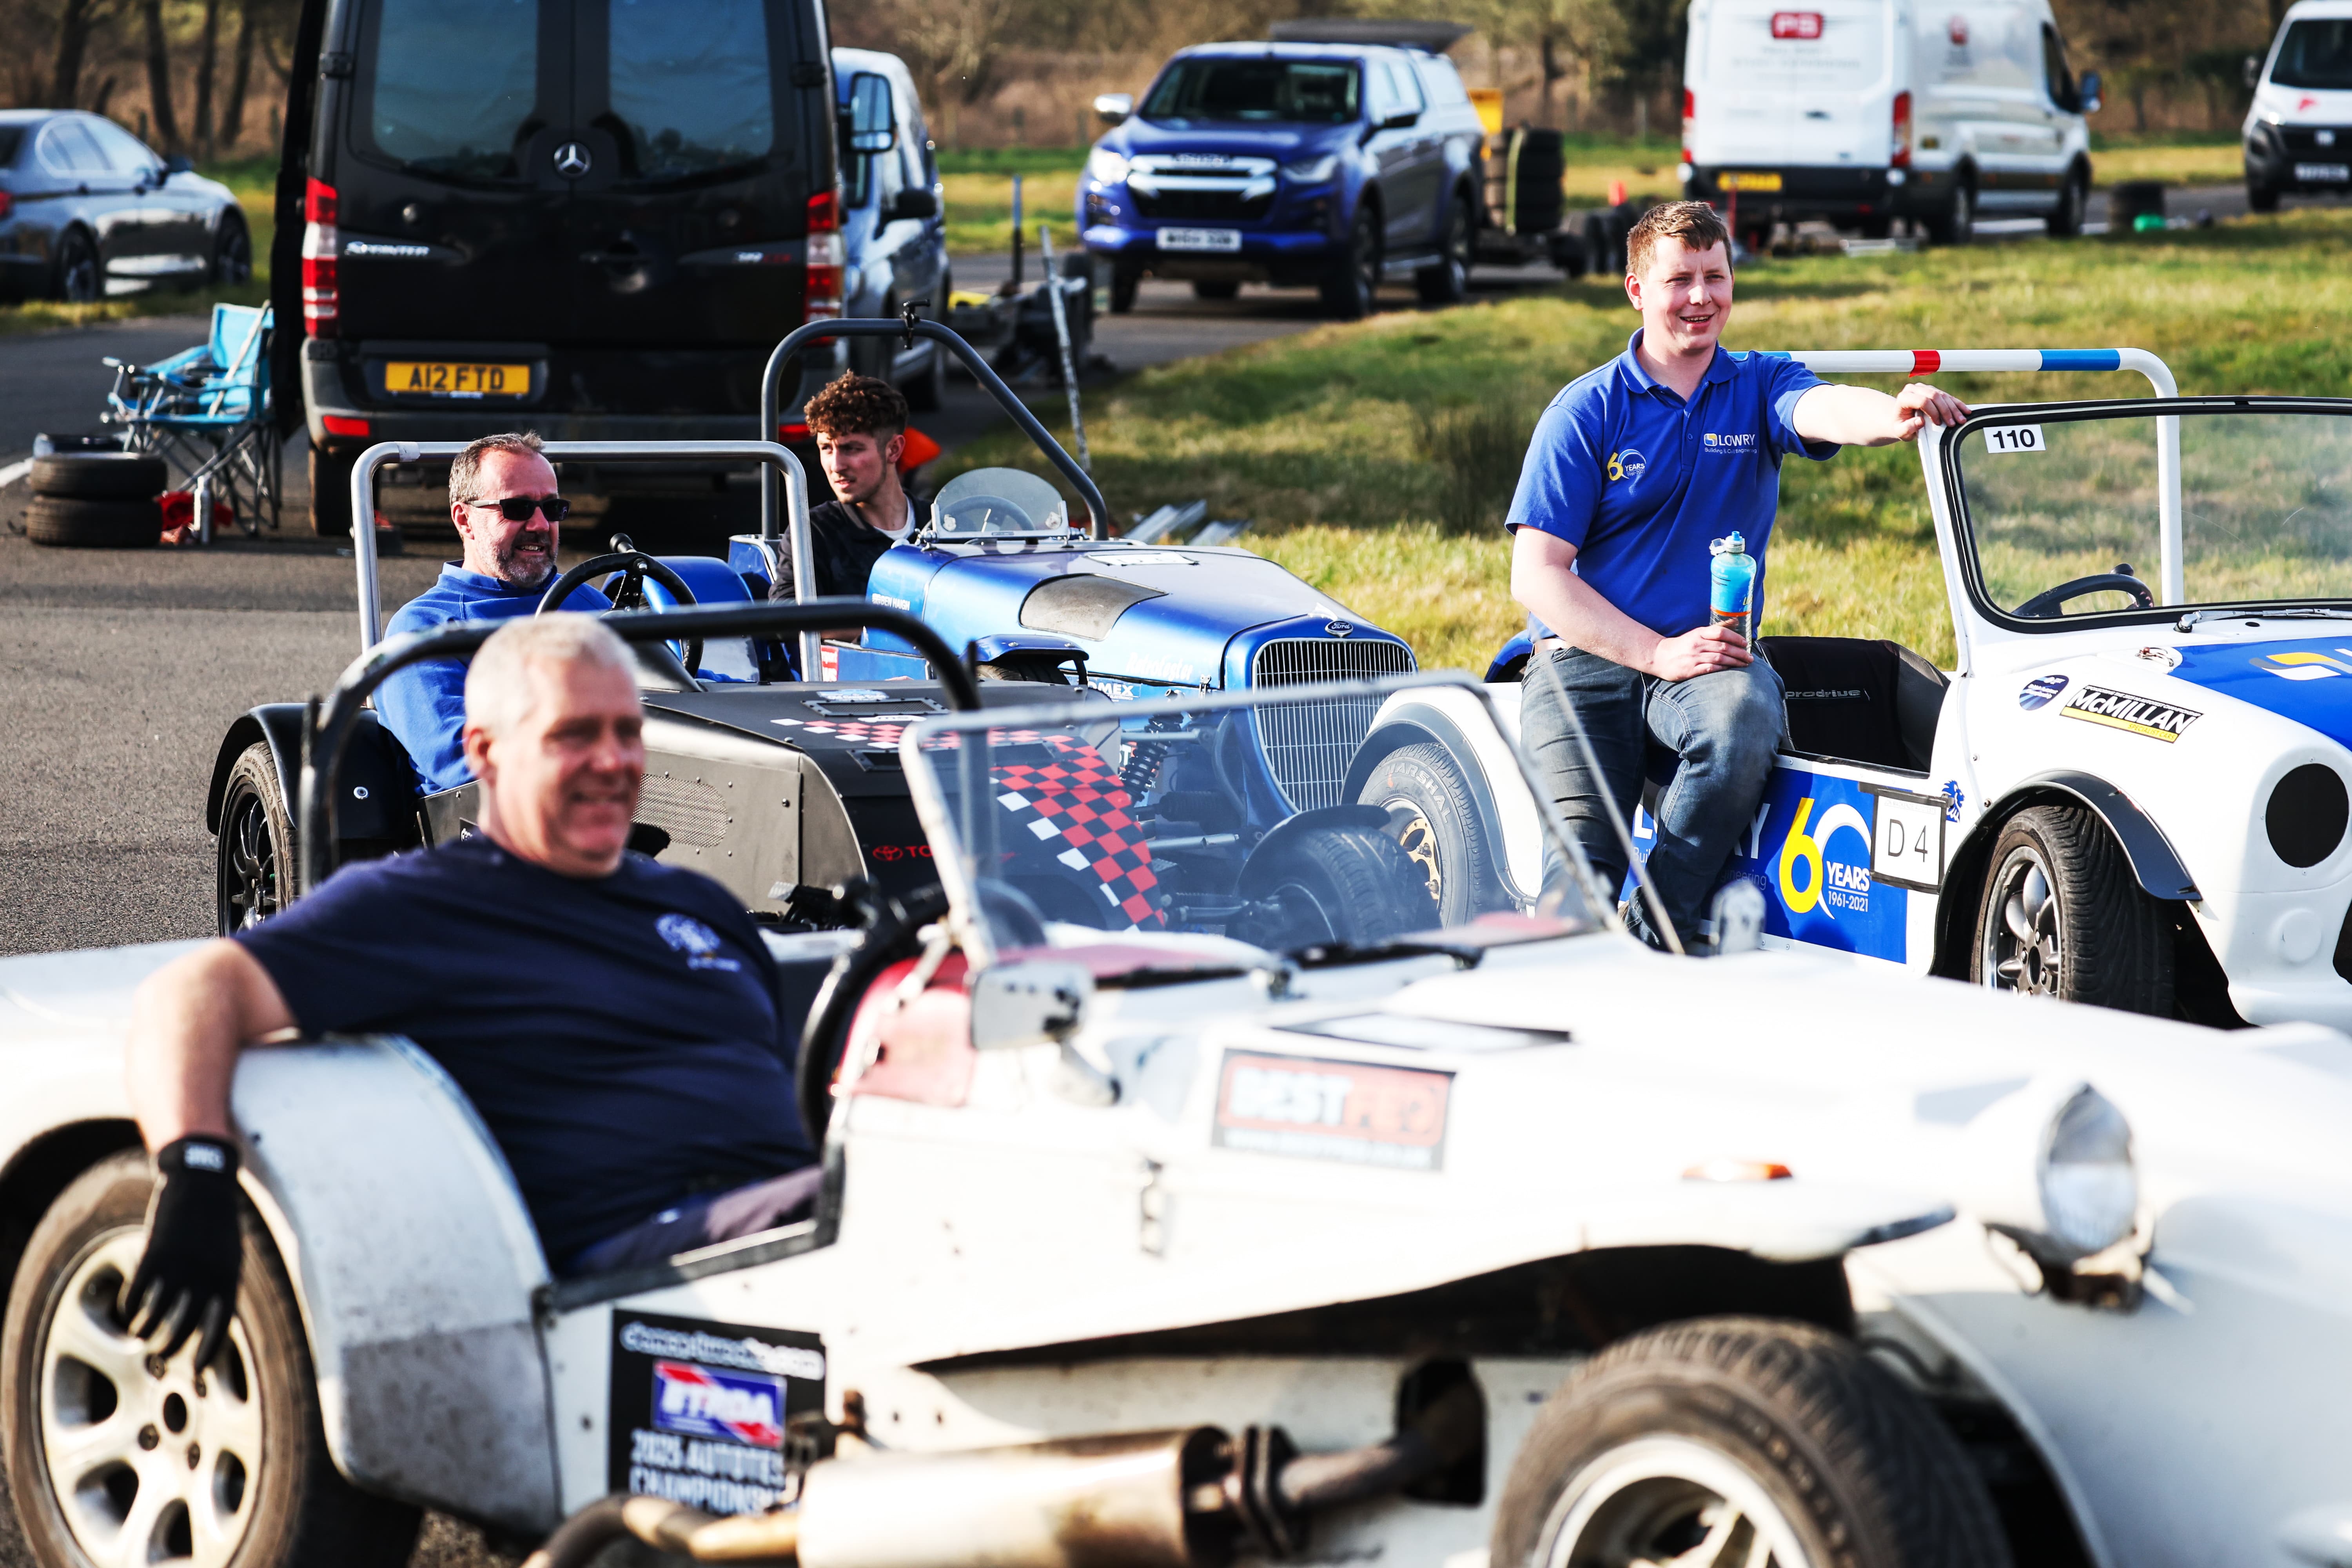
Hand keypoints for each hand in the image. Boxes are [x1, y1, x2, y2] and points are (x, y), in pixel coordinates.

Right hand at [121, 1137, 242, 1371]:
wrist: (203, 1184)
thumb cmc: (219, 1224)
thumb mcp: (230, 1255)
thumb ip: (220, 1286)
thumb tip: (211, 1320)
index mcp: (227, 1277)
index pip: (219, 1326)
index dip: (208, 1351)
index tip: (197, 1371)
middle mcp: (204, 1276)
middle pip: (183, 1327)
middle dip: (169, 1347)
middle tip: (160, 1355)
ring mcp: (178, 1266)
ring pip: (154, 1315)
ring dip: (144, 1332)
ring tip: (140, 1336)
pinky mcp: (153, 1254)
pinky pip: (136, 1293)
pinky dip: (129, 1309)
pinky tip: (127, 1313)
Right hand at [1650, 625, 1752, 680]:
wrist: (1660, 657)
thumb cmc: (1683, 645)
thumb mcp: (1697, 633)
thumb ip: (1716, 628)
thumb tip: (1735, 622)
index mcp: (1699, 633)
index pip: (1720, 632)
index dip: (1735, 638)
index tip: (1745, 643)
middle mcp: (1697, 644)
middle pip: (1723, 647)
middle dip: (1740, 653)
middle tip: (1750, 657)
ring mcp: (1694, 657)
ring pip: (1720, 658)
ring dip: (1735, 661)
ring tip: (1745, 664)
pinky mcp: (1691, 669)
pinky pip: (1711, 668)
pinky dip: (1723, 668)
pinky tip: (1731, 669)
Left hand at [1892, 381, 1971, 441]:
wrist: (1900, 419)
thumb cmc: (1900, 425)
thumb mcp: (1900, 431)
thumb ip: (1908, 427)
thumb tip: (1921, 422)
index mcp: (1904, 397)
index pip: (1923, 401)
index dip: (1933, 412)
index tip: (1938, 423)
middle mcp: (1914, 389)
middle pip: (1934, 396)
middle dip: (1946, 410)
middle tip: (1952, 423)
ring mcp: (1924, 388)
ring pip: (1942, 395)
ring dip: (1954, 408)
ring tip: (1961, 420)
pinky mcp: (1932, 390)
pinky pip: (1947, 396)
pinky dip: (1956, 404)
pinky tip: (1965, 411)